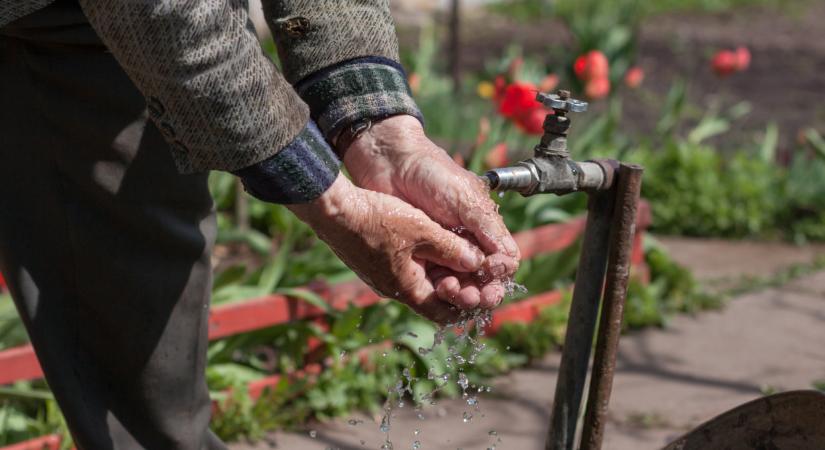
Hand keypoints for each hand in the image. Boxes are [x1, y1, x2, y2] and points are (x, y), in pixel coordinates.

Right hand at [288, 174, 486, 323]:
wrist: (333, 211)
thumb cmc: (375, 220)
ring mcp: (385, 277)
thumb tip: (478, 262)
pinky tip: (436, 243)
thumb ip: (452, 248)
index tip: (486, 292)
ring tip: (463, 255)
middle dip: (460, 287)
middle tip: (480, 273)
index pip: (447, 313)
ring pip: (423, 282)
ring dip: (444, 272)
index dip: (469, 305)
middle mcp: (397, 290)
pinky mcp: (377, 263)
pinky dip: (427, 262)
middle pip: (437, 299)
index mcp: (409, 291)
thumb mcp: (422, 231)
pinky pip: (409, 270)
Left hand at [341, 115, 520, 306]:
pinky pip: (433, 281)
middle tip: (470, 297)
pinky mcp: (419, 256)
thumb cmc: (431, 172)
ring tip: (449, 290)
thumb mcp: (464, 198)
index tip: (489, 274)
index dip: (499, 274)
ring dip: (459, 294)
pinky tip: (434, 291)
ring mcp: (442, 250)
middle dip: (480, 292)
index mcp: (483, 229)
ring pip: (458, 284)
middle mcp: (466, 243)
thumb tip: (509, 260)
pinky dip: (436, 290)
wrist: (389, 162)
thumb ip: (486, 227)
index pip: (502, 262)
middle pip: (482, 280)